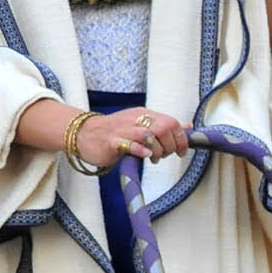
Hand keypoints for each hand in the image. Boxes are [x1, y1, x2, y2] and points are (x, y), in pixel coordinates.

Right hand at [74, 106, 189, 166]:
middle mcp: (135, 119)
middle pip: (164, 128)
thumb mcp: (141, 125)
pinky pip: (129, 144)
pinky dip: (141, 150)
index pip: (171, 122)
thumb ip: (163, 126)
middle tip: (164, 156)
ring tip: (153, 158)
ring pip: (150, 135)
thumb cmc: (114, 133)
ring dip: (158, 150)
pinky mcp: (112, 142)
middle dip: (170, 146)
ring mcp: (123, 130)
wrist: (83, 134)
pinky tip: (145, 155)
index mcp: (143, 114)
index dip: (181, 139)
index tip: (180, 152)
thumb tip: (187, 127)